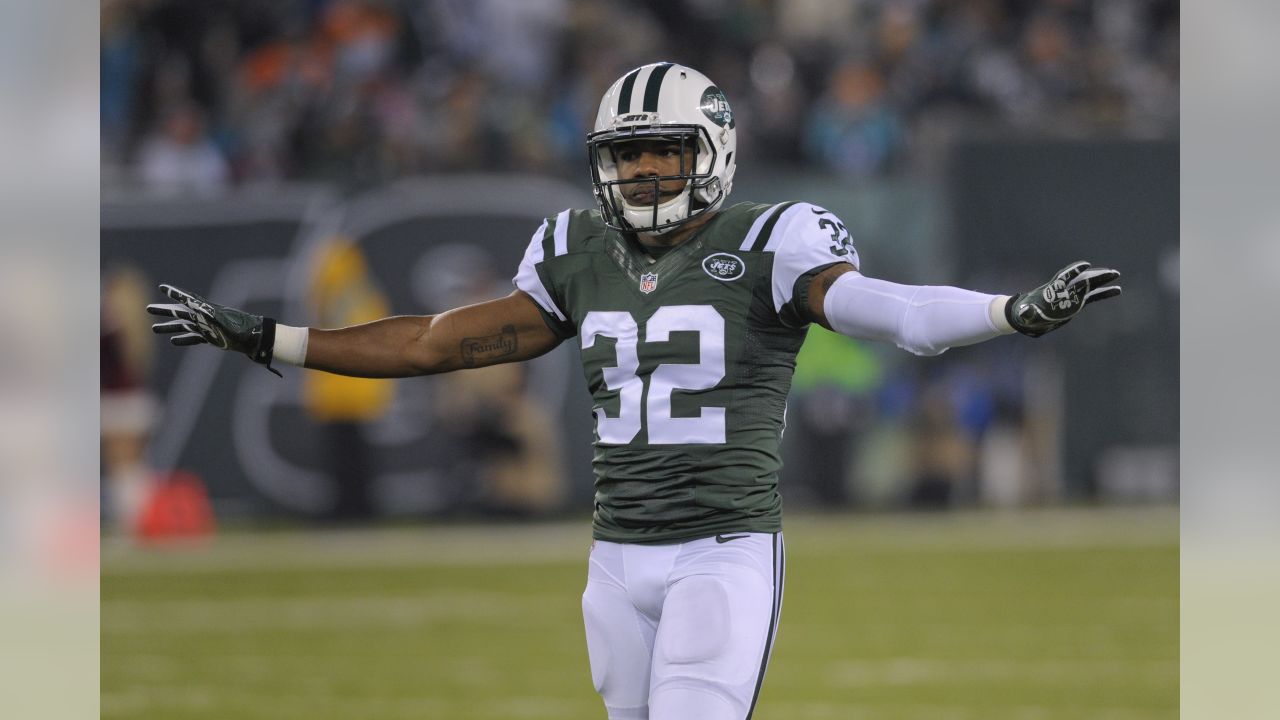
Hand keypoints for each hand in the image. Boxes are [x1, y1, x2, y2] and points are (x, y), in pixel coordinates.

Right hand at [147, 284, 280, 375]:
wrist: (252, 337)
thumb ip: (206, 312)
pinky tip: (173, 341)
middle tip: (147, 309)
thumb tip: (193, 304)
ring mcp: (206, 327)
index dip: (174, 293)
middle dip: (164, 310)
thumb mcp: (221, 318)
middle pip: (179, 312)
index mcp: (205, 309)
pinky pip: (193, 338)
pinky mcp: (210, 338)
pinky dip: (183, 339)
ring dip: (169, 327)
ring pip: (183, 326)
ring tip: (154, 328)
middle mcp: (203, 317)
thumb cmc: (238, 326)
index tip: (162, 287)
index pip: (186, 299)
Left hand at [1006, 261, 1121, 336]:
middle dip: (1095, 275)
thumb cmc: (1026, 314)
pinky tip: (1117, 290)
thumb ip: (1027, 312)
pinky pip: (1094, 296)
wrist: (1031, 316)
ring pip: (1090, 285)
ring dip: (1102, 280)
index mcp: (1053, 290)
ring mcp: (1073, 295)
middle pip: (1082, 279)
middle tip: (1111, 272)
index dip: (1074, 271)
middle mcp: (1065, 290)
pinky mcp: (1078, 302)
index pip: (1064, 278)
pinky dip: (1104, 293)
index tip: (1086, 264)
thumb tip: (1025, 311)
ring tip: (1116, 274)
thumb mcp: (1025, 315)